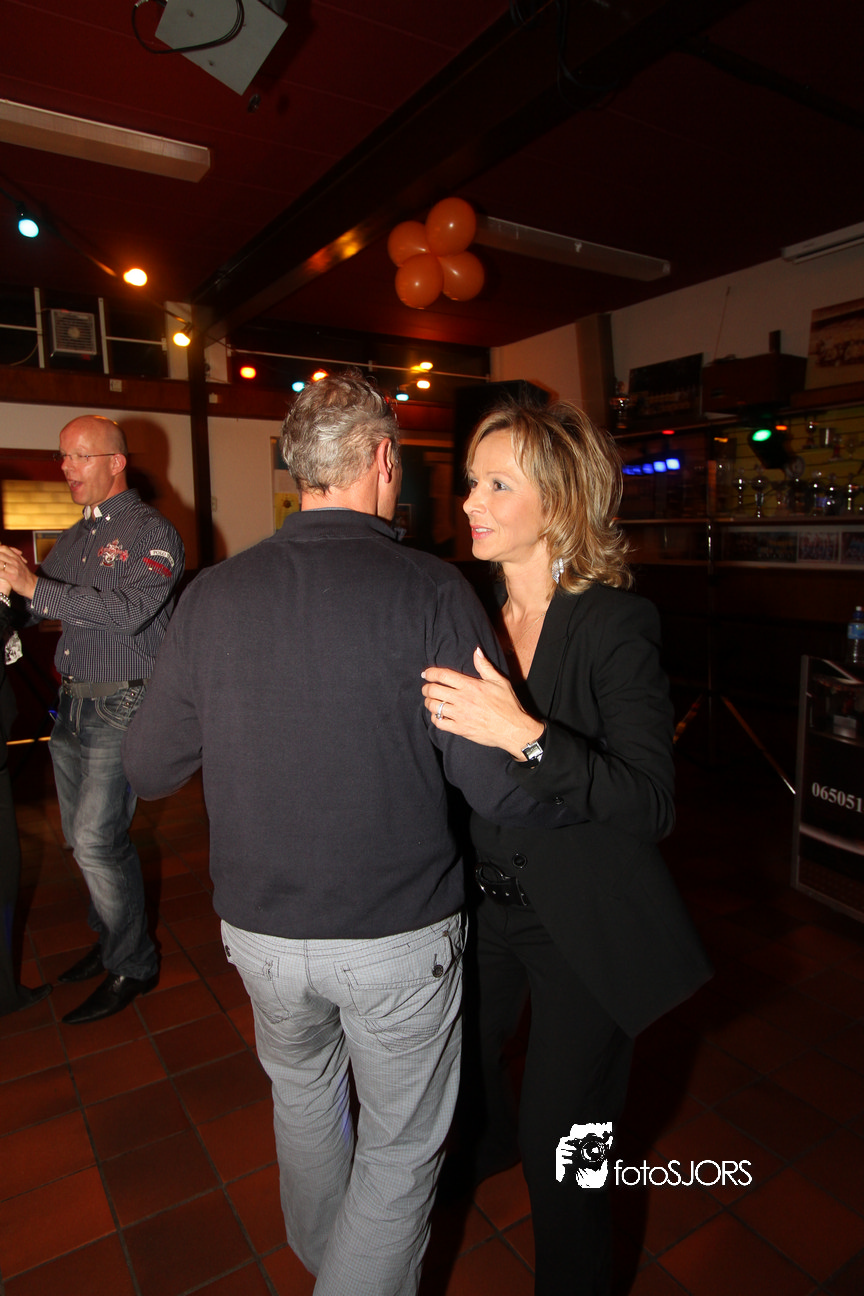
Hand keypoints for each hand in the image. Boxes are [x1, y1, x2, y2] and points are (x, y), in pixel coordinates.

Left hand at [0, 546, 36, 600]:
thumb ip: (11, 558)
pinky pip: (0, 572)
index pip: (4, 548)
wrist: (32, 585)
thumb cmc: (24, 576)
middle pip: (0, 554)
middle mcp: (15, 561)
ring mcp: (13, 569)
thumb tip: (3, 555)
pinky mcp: (11, 577)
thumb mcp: (19, 564)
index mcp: (16, 557)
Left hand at [421, 646, 544, 759]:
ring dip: (429, 702)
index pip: (443, 675)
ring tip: (431, 701)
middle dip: (426, 688)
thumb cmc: (508, 704)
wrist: (512, 729)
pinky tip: (438, 715)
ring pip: (434, 707)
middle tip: (426, 688)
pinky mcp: (460, 729)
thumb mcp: (499, 681)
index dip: (430, 673)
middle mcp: (462, 699)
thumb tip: (476, 651)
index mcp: (470, 685)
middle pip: (434, 690)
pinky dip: (435, 718)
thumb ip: (484, 666)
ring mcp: (460, 715)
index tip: (425, 674)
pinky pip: (439, 723)